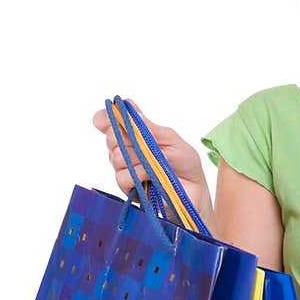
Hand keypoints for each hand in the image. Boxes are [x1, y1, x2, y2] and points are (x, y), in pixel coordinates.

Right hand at [91, 99, 211, 215]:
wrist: (194, 193)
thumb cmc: (185, 165)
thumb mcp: (172, 140)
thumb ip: (149, 127)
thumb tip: (130, 106)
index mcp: (135, 135)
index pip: (109, 122)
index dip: (105, 119)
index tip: (105, 120)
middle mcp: (126, 150)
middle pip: (111, 137)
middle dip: (127, 138)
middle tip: (145, 144)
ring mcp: (125, 169)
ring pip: (117, 157)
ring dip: (138, 159)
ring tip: (155, 165)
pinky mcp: (128, 188)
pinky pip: (123, 177)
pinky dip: (138, 174)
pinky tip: (150, 176)